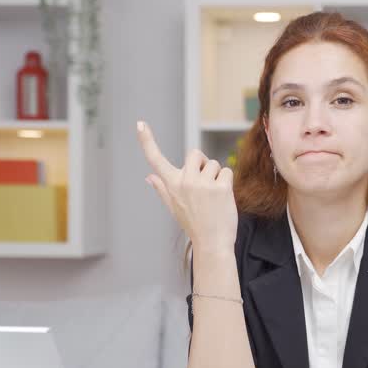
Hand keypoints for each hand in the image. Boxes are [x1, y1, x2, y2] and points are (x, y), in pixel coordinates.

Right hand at [136, 120, 237, 252]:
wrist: (212, 243)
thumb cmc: (194, 225)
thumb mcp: (174, 207)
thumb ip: (162, 188)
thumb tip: (149, 177)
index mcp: (171, 185)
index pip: (156, 159)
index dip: (147, 141)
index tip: (140, 123)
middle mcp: (185, 181)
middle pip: (195, 154)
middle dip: (202, 164)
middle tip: (204, 185)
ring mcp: (203, 184)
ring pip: (213, 164)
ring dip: (216, 176)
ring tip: (213, 196)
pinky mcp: (221, 187)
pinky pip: (226, 171)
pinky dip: (227, 182)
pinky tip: (223, 198)